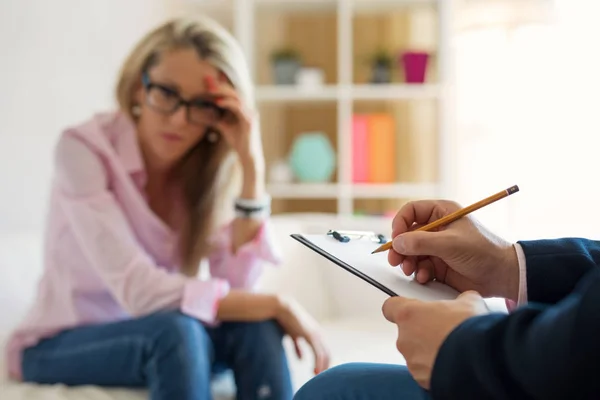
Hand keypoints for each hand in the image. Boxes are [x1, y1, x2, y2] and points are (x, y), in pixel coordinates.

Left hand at [205, 75, 262, 165]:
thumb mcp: (225, 127)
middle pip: (234, 92)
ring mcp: (250, 113)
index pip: (232, 93)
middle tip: (207, 80)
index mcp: (243, 109)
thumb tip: (207, 114)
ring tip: (210, 89)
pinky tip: (218, 102)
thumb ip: (219, 119)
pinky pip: (238, 107)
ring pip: (237, 97)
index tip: (208, 80)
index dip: (221, 86)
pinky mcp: (249, 120)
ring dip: (223, 92)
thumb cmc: (239, 142)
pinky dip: (228, 103)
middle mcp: (248, 109)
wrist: (248, 155)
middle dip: (220, 85)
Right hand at [276, 296, 329, 374]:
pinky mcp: (310, 335)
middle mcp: (318, 334)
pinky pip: (317, 352)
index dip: (323, 363)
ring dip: (322, 367)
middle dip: (324, 367)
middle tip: (320, 379)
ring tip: (318, 377)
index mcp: (315, 334)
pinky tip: (315, 371)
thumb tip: (301, 359)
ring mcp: (315, 334)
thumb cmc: (286, 320)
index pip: (324, 351)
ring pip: (324, 354)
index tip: (318, 374)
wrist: (281, 307)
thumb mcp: (293, 336)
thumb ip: (298, 347)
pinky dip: (318, 362)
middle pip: (327, 354)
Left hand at [382, 291, 488, 388]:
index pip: (390, 307)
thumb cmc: (468, 329)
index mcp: (409, 314)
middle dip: (423, 331)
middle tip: (444, 330)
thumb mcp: (469, 303)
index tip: (411, 309)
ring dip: (430, 350)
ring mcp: (411, 360)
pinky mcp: (421, 378)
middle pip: (407, 331)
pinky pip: (426, 370)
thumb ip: (459, 300)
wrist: (479, 358)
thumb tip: (466, 301)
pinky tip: (454, 361)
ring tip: (453, 347)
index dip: (401, 307)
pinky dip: (437, 366)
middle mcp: (405, 338)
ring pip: (416, 352)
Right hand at [388, 200, 519, 298]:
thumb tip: (397, 243)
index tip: (396, 238)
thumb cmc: (483, 252)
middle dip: (400, 247)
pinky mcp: (438, 264)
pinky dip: (418, 272)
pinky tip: (425, 276)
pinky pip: (419, 266)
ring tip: (410, 270)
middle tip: (395, 259)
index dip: (400, 223)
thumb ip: (421, 242)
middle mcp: (437, 228)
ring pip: (411, 252)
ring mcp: (437, 247)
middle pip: (407, 234)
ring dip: (407, 262)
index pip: (411, 211)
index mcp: (442, 213)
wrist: (502, 276)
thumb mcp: (450, 243)